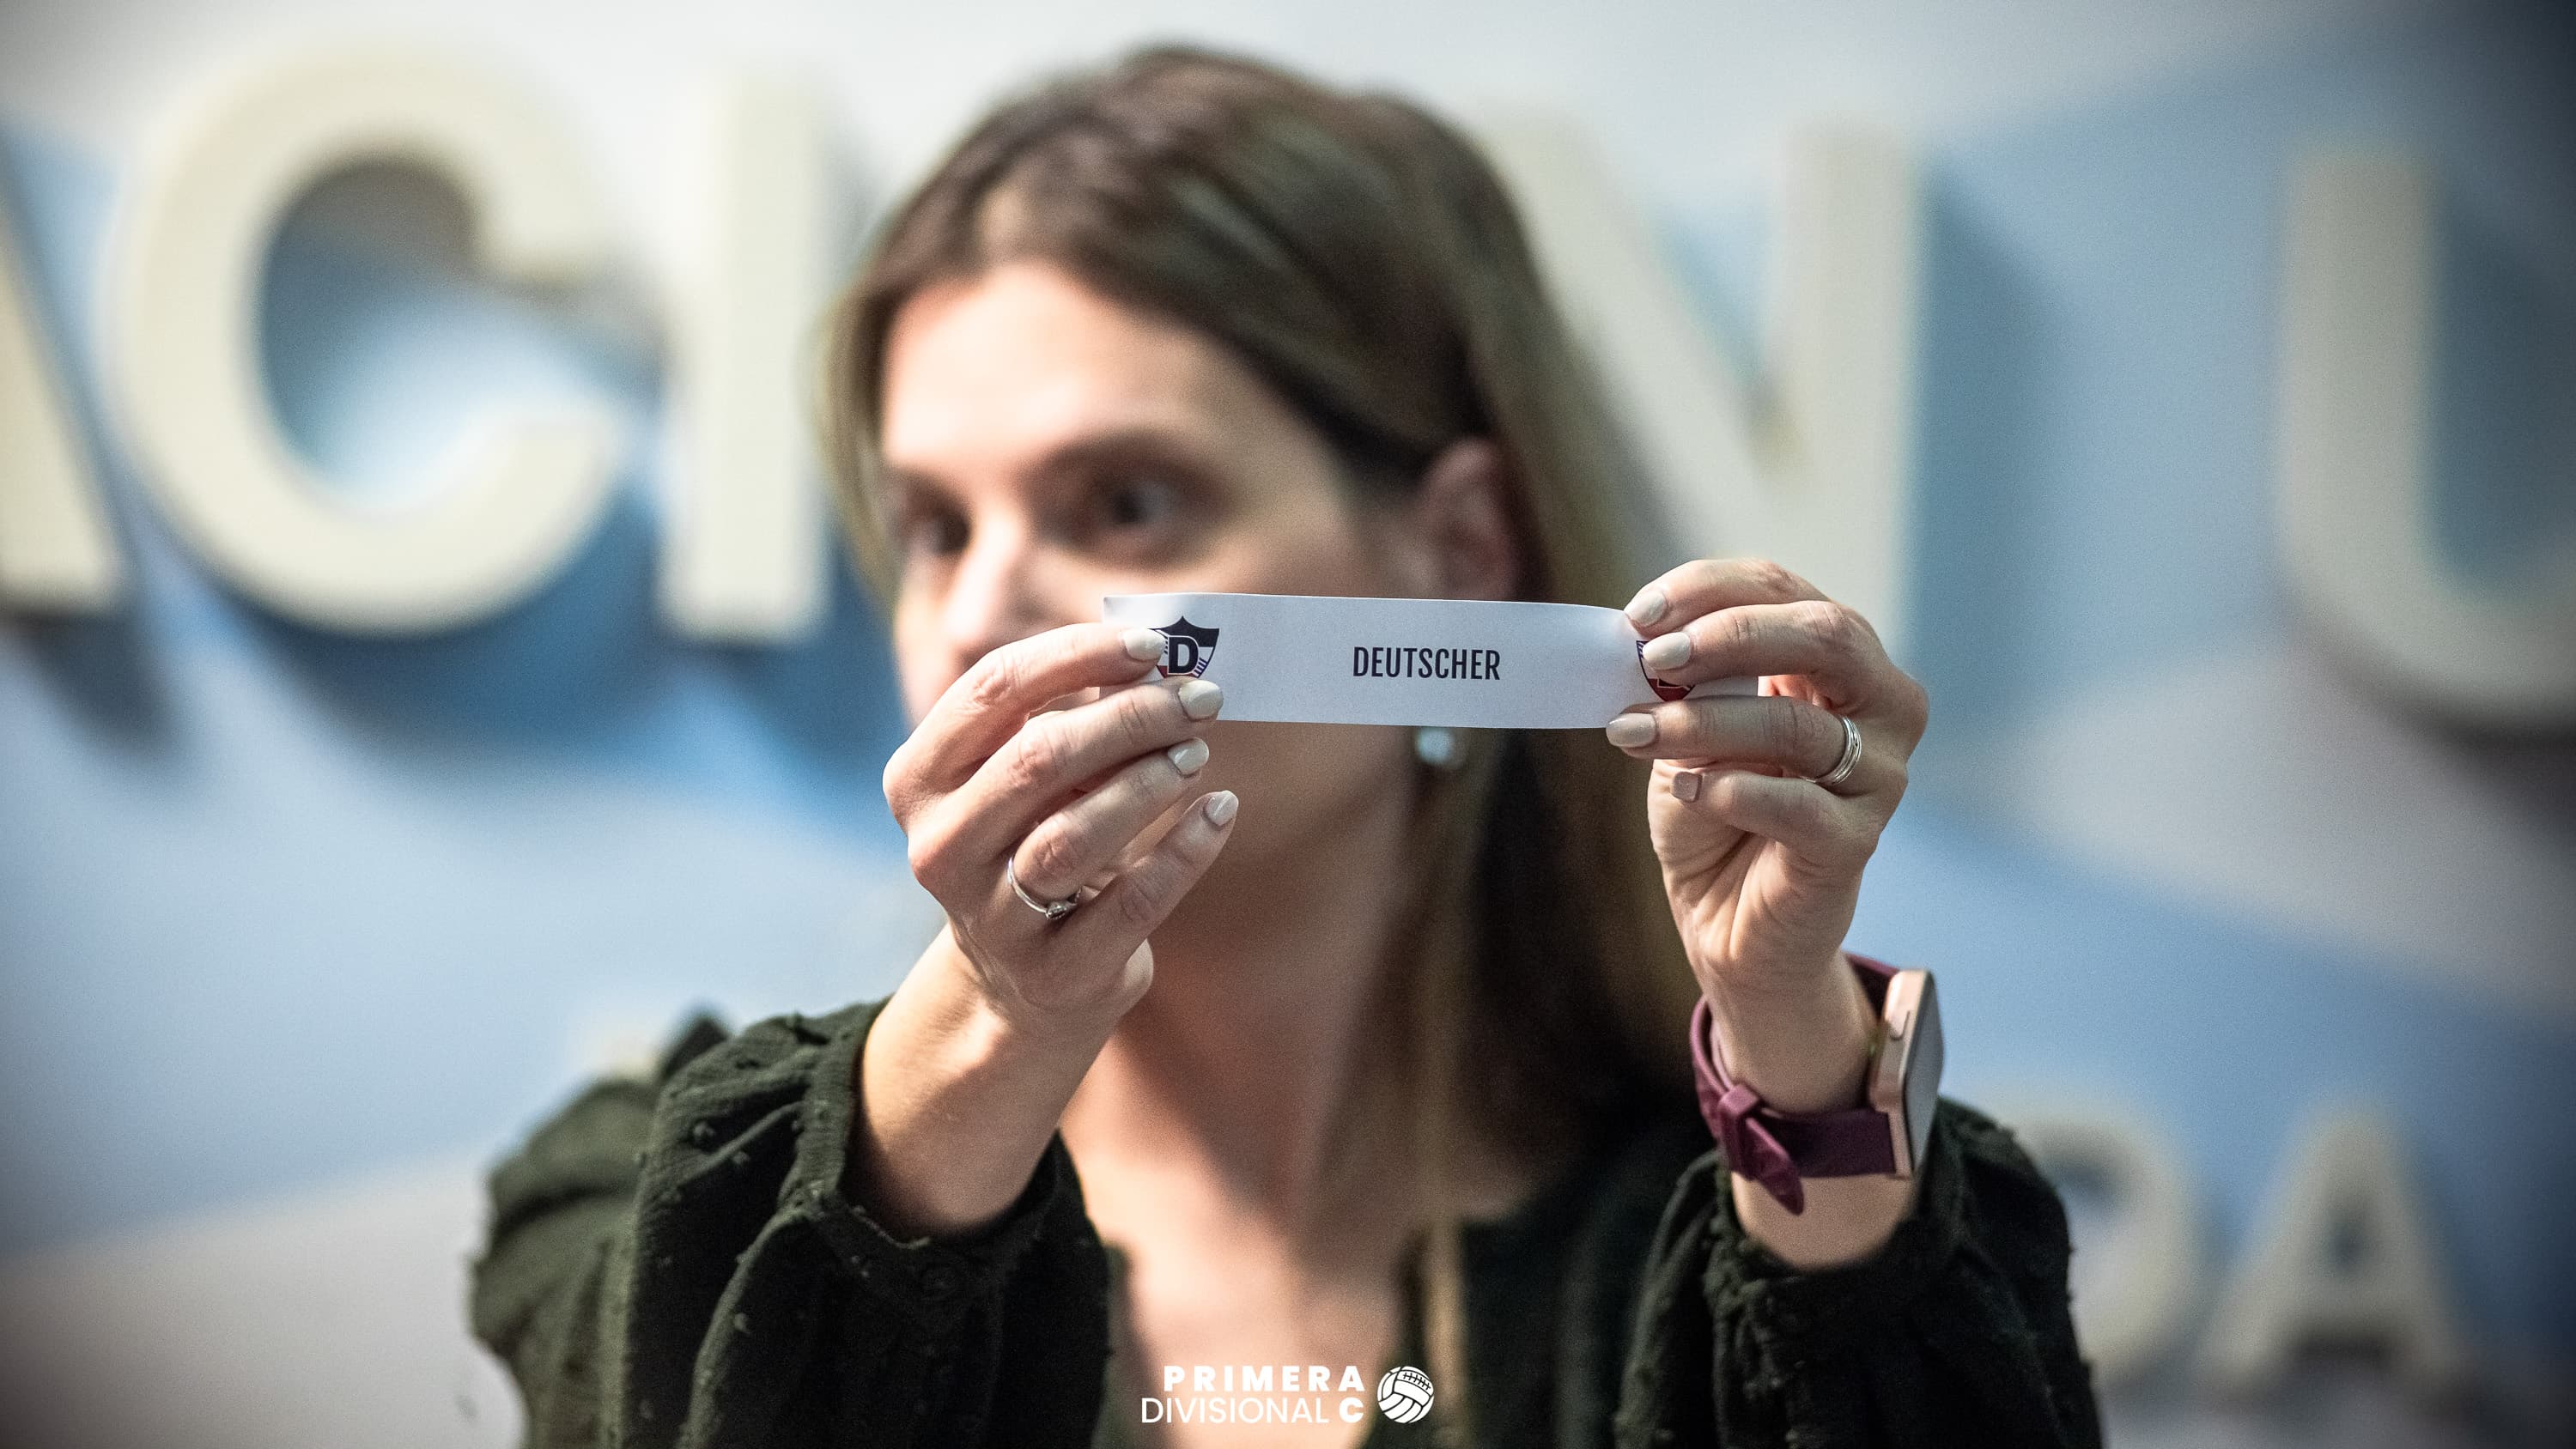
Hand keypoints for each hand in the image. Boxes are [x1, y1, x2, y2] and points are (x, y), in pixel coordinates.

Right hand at [883, 623, 1238, 1043]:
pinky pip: (1132, 902)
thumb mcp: (1027, 781)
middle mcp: (939, 847)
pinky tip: (1221, 810)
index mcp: (919, 779)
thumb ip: (1073, 717)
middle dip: (1131, 717)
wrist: (1022, 982)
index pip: (994, 688)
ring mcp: (990, 918)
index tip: (1152, 646)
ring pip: (1074, 834)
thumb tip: (1160, 663)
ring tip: (1197, 753)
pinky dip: (1185, 850)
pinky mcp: (1054, 971)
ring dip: (1150, 781)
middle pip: (1039, 756)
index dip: (1078, 654)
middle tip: (1198, 701)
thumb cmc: (1032, 843)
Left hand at [1606, 560, 1927, 1090]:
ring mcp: (1879, 777)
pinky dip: (1729, 789)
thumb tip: (1646, 641)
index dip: (1710, 589)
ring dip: (1702, 722)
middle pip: (1826, 634)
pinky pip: (1796, 805)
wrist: (1726, 919)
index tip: (1639, 616)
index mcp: (1839, 660)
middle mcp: (1881, 707)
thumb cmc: (1714, 809)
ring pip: (1796, 725)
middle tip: (1652, 660)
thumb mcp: (1690, 729)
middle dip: (1729, 636)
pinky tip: (1686, 791)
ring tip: (1634, 733)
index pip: (1786, 589)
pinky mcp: (1856, 843)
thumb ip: (1683, 682)